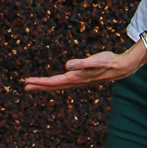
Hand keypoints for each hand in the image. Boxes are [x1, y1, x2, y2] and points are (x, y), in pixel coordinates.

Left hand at [23, 48, 141, 91]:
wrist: (121, 67)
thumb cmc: (108, 62)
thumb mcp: (94, 61)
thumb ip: (81, 63)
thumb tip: (67, 65)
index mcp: (75, 78)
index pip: (53, 82)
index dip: (40, 82)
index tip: (27, 82)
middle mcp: (75, 81)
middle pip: (53, 85)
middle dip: (39, 86)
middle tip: (25, 86)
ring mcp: (79, 81)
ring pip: (58, 85)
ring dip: (45, 85)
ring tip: (34, 84)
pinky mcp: (82, 78)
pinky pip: (64, 82)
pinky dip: (55, 82)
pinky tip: (54, 82)